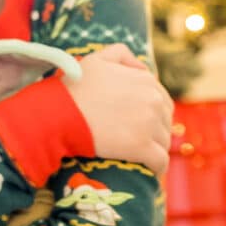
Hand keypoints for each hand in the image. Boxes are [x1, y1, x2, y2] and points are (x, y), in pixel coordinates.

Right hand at [72, 44, 173, 175]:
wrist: (60, 115)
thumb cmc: (74, 88)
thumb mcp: (96, 59)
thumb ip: (121, 54)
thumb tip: (142, 67)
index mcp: (146, 80)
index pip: (162, 100)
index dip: (152, 114)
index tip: (139, 124)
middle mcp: (153, 100)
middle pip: (165, 122)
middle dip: (156, 131)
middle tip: (139, 142)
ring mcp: (150, 124)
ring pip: (164, 142)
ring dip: (155, 149)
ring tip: (141, 158)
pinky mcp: (142, 148)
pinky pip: (161, 161)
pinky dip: (157, 167)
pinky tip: (150, 171)